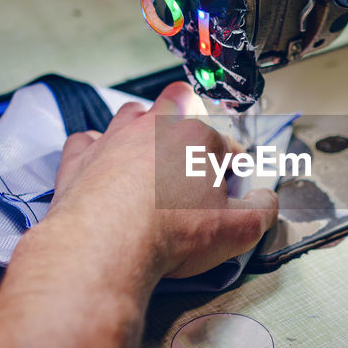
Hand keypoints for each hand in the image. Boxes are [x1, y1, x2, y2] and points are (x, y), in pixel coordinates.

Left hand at [44, 82, 278, 280]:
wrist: (105, 244)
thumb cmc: (168, 233)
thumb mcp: (237, 230)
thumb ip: (261, 211)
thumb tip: (267, 200)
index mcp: (196, 139)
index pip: (224, 142)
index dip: (233, 160)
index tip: (233, 177)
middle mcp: (153, 129)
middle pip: (176, 103)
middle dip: (187, 117)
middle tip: (191, 148)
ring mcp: (114, 139)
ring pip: (131, 113)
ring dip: (141, 126)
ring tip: (149, 152)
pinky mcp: (80, 158)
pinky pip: (86, 139)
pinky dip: (95, 148)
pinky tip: (101, 162)